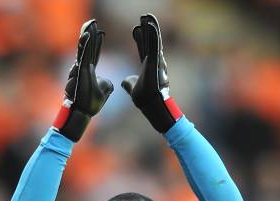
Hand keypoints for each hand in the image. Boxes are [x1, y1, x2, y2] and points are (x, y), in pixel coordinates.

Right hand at [53, 19, 113, 141]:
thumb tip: (109, 81)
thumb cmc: (92, 104)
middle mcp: (85, 68)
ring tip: (90, 28)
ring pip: (84, 51)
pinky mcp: (81, 71)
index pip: (94, 53)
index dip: (96, 42)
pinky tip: (87, 35)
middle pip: (88, 47)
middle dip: (90, 34)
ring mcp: (82, 68)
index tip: (99, 31)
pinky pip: (83, 56)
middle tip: (92, 22)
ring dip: (87, 38)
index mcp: (91, 71)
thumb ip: (107, 84)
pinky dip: (85, 45)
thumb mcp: (105, 92)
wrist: (83, 112)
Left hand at [122, 14, 181, 132]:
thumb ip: (128, 83)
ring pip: (153, 40)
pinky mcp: (155, 61)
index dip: (139, 39)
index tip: (136, 29)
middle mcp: (153, 62)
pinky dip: (153, 34)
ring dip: (150, 27)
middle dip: (146, 29)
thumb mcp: (132, 88)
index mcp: (147, 66)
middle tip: (143, 17)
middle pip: (149, 41)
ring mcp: (155, 61)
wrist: (148, 104)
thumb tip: (124, 82)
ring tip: (147, 16)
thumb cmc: (143, 99)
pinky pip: (154, 45)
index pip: (142, 49)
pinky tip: (151, 23)